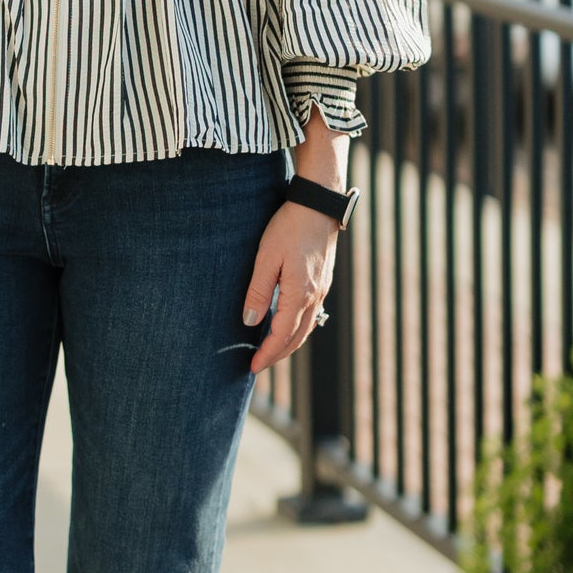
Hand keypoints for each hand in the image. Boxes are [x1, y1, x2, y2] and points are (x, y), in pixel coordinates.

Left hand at [243, 200, 338, 379]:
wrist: (319, 206)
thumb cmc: (289, 227)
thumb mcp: (266, 257)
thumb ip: (258, 291)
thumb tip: (249, 322)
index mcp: (299, 294)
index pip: (282, 335)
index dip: (267, 354)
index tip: (252, 367)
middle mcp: (314, 297)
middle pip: (296, 338)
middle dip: (277, 355)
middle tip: (259, 366)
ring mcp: (321, 290)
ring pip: (306, 328)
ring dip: (289, 344)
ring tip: (272, 352)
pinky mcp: (323, 281)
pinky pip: (311, 315)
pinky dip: (298, 329)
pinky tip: (288, 326)